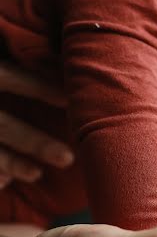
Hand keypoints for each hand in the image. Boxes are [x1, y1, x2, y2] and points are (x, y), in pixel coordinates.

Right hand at [0, 61, 72, 186]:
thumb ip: (8, 64)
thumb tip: (47, 53)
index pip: (13, 79)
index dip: (42, 89)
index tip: (71, 102)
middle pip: (3, 125)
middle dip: (35, 143)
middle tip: (67, 158)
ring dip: (12, 163)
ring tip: (36, 174)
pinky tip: (3, 182)